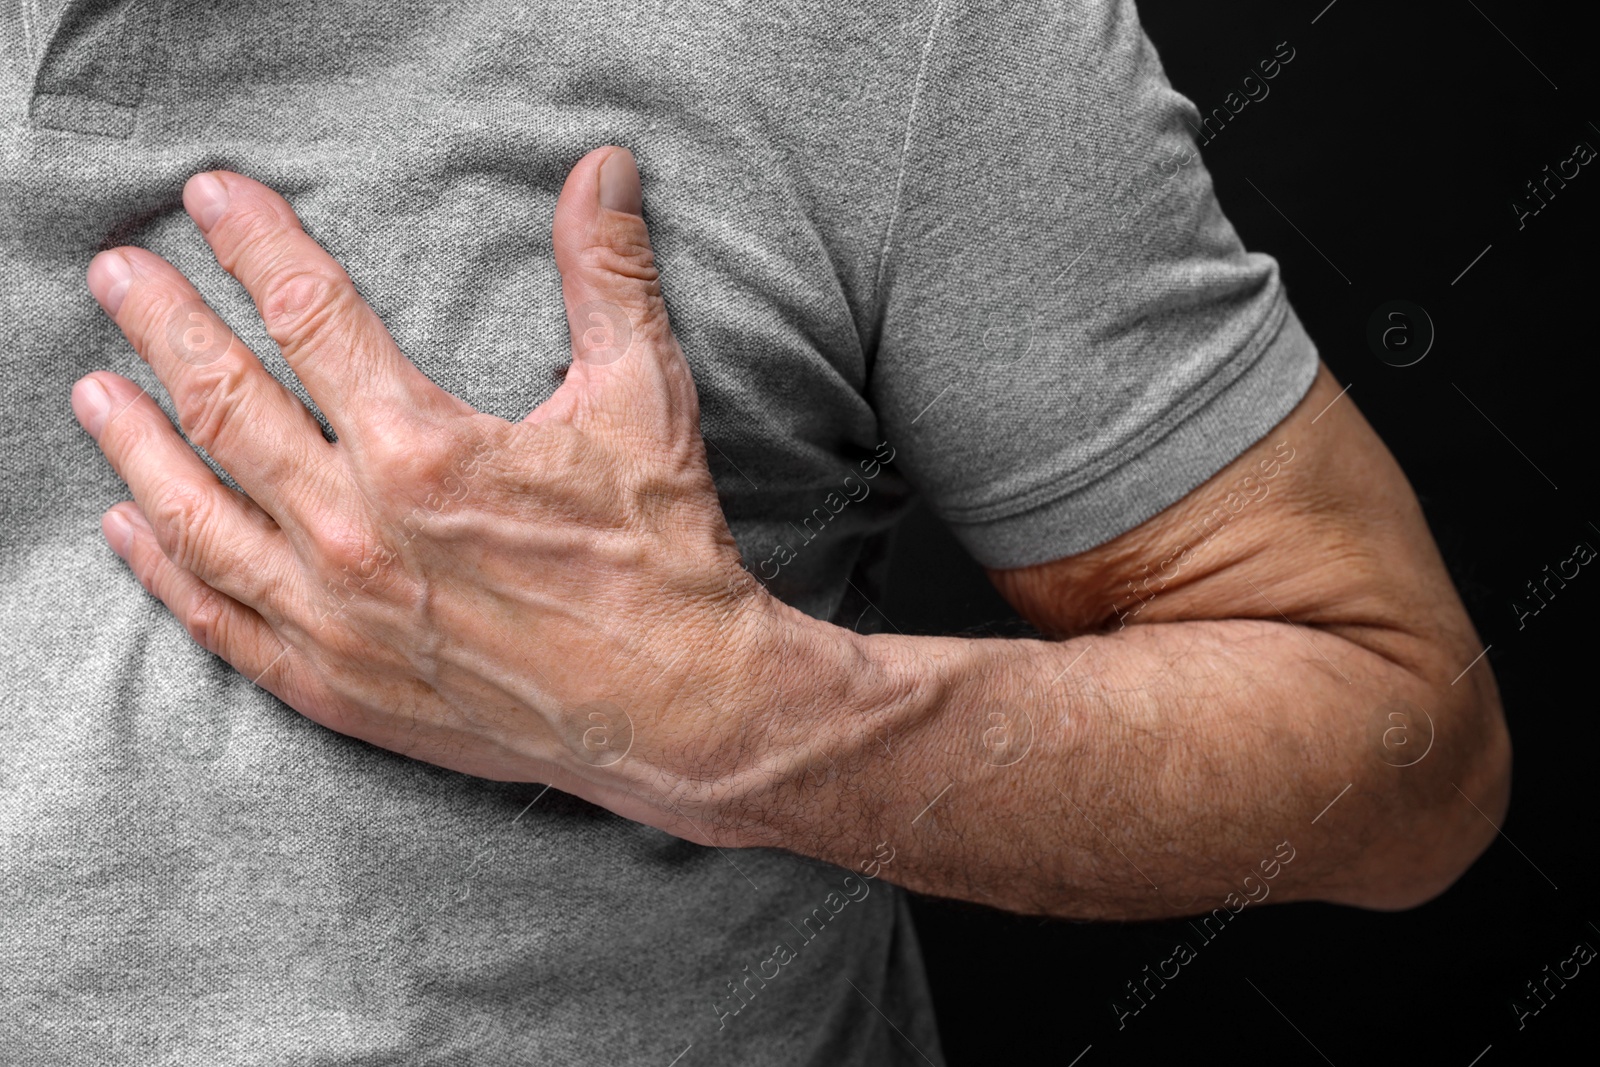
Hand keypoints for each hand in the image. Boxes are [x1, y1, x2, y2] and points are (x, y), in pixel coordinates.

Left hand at [72, 148, 796, 837]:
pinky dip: (166, 571)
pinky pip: (220, 622)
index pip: (310, 316)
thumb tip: (603, 167)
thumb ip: (609, 277)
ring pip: (198, 515)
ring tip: (93, 391)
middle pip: (226, 404)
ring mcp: (334, 618)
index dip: (255, 247)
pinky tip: (130, 531)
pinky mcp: (337, 686)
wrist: (678, 707)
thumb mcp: (644, 399)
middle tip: (118, 274)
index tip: (212, 201)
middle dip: (163, 326)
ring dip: (136, 445)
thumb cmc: (661, 554)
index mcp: (422, 450)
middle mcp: (356, 532)